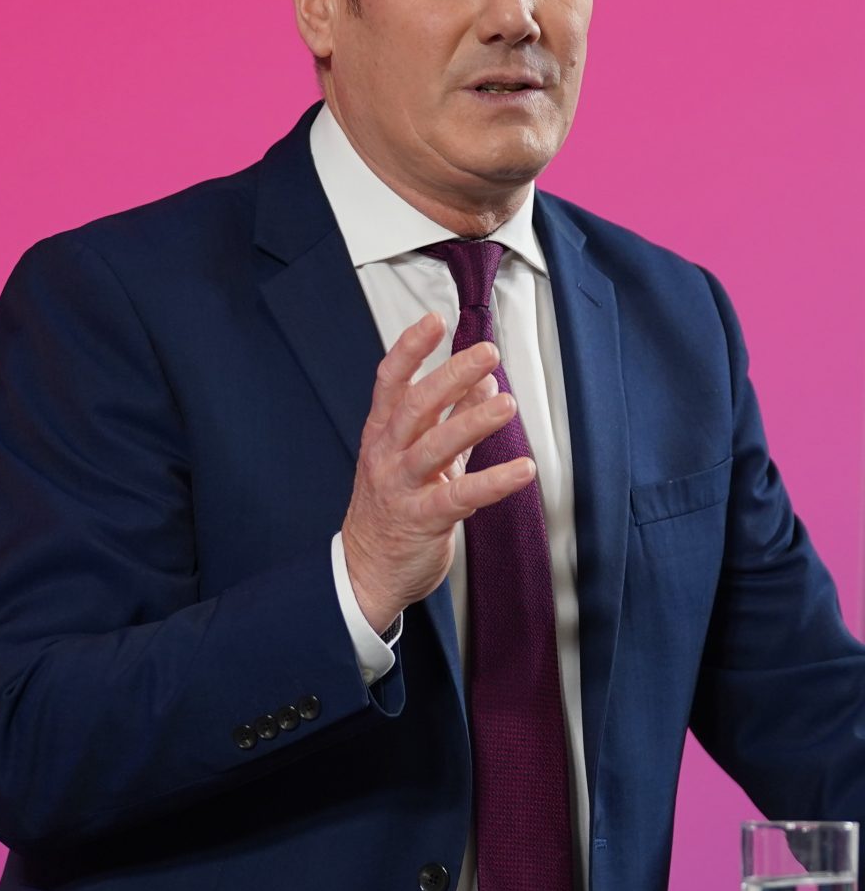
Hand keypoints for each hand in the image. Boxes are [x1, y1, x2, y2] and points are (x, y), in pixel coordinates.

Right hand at [341, 312, 536, 634]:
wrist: (366, 570)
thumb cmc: (392, 509)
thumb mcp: (417, 456)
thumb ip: (449, 419)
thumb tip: (484, 382)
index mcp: (381, 434)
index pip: (390, 382)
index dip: (410, 350)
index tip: (435, 321)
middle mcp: (386, 455)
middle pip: (414, 407)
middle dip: (450, 376)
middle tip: (485, 353)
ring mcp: (401, 487)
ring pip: (434, 447)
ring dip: (471, 422)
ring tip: (507, 403)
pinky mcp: (422, 519)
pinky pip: (459, 496)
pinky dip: (494, 482)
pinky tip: (523, 470)